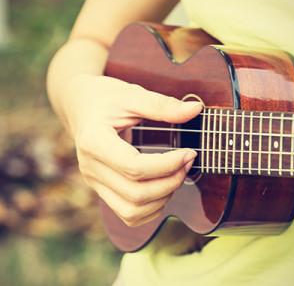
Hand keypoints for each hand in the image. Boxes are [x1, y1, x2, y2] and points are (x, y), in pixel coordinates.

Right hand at [65, 74, 202, 226]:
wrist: (81, 107)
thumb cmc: (105, 99)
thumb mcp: (131, 95)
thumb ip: (161, 105)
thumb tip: (196, 109)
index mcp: (95, 142)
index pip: (134, 167)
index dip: (168, 164)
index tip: (189, 152)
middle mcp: (91, 167)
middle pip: (136, 194)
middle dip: (170, 182)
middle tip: (188, 162)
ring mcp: (94, 181)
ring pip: (132, 211)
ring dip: (162, 198)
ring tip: (176, 175)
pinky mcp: (101, 188)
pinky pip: (127, 214)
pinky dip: (151, 209)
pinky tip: (162, 189)